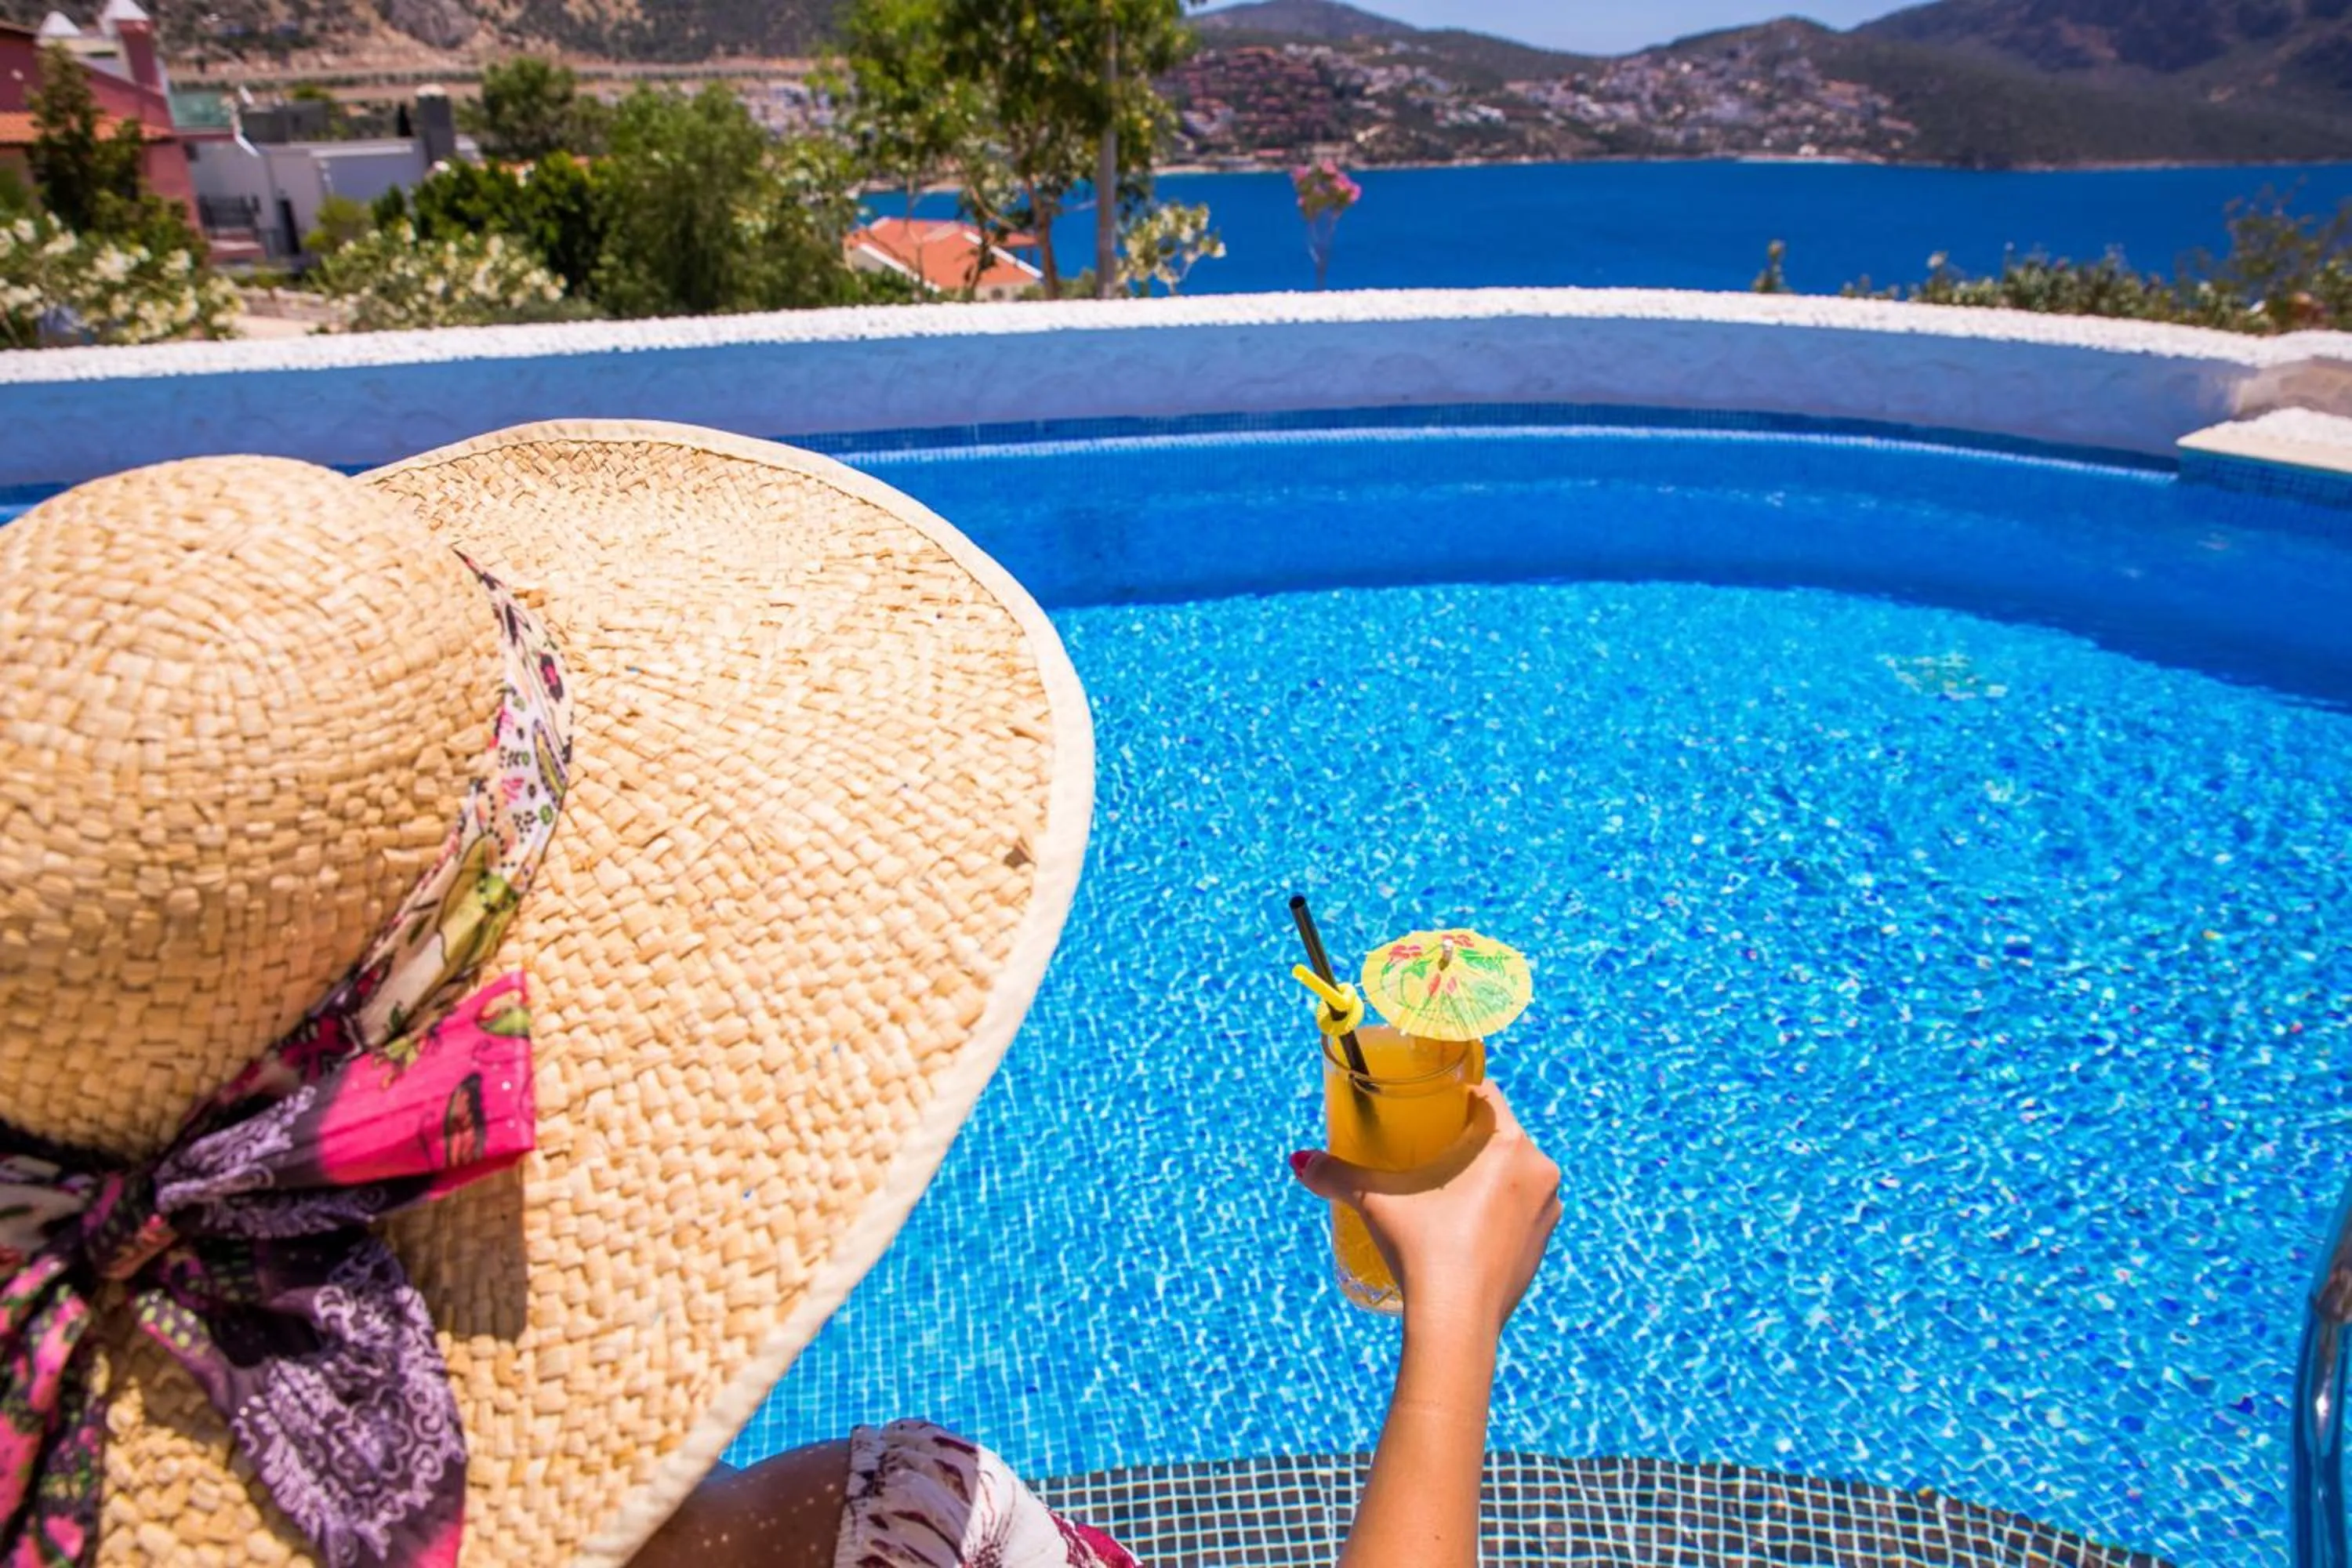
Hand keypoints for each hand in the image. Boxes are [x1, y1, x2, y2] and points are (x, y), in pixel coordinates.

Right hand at [1290, 1081, 1560, 1336]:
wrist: (1457, 1326)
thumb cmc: (1425, 1251)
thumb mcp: (1376, 1202)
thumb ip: (1337, 1175)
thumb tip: (1300, 1162)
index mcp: (1512, 1146)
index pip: (1487, 1096)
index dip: (1455, 1093)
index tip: (1427, 1102)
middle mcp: (1541, 1173)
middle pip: (1499, 1135)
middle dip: (1464, 1136)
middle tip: (1424, 1146)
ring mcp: (1547, 1214)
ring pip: (1513, 1174)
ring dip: (1483, 1173)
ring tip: (1441, 1186)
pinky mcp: (1540, 1248)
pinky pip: (1519, 1210)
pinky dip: (1495, 1208)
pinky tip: (1462, 1223)